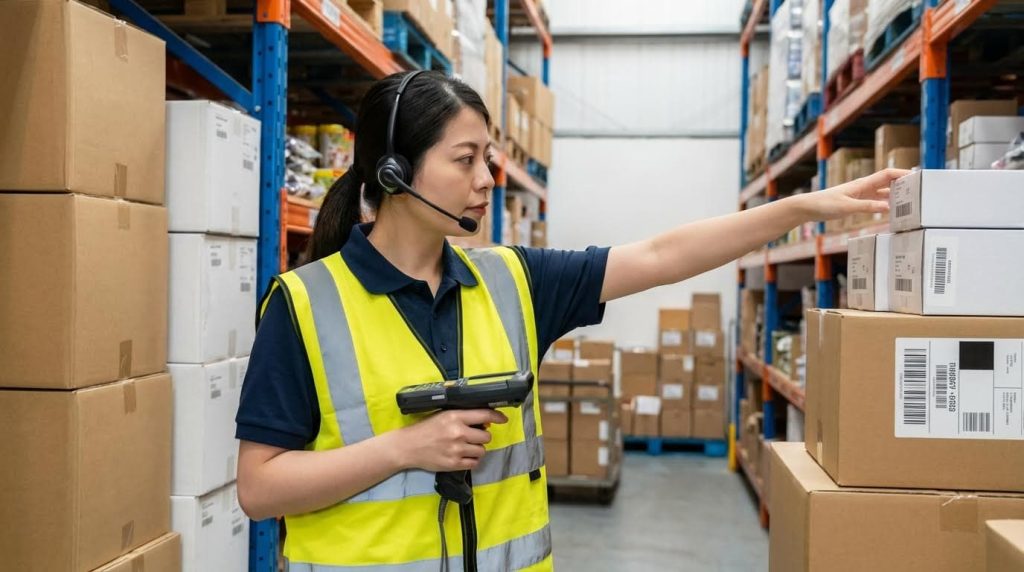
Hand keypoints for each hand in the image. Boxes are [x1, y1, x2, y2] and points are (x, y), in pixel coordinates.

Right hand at [396, 409, 507, 471]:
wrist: (408, 446)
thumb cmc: (425, 429)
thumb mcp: (443, 415)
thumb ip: (463, 417)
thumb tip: (484, 422)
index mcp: (455, 416)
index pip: (484, 415)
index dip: (497, 416)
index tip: (503, 419)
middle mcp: (458, 432)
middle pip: (486, 436)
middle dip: (482, 436)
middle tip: (472, 437)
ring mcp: (456, 449)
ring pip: (482, 450)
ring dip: (477, 449)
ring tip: (466, 447)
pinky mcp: (454, 464)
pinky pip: (475, 463)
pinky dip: (472, 460)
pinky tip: (464, 456)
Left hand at [794, 168, 910, 220]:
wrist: (808, 208)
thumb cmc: (824, 204)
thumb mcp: (847, 207)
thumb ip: (867, 207)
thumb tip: (888, 207)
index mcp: (862, 184)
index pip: (887, 175)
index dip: (902, 173)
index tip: (917, 176)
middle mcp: (863, 187)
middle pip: (887, 182)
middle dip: (903, 183)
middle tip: (919, 190)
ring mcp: (859, 195)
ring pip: (882, 192)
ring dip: (894, 194)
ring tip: (910, 200)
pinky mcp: (855, 202)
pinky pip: (874, 201)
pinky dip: (884, 204)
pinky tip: (890, 210)